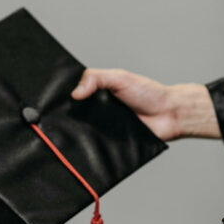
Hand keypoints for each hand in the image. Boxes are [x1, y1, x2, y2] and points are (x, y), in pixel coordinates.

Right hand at [71, 69, 220, 140]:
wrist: (169, 115)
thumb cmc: (149, 93)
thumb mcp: (120, 77)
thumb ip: (96, 78)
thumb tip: (75, 93)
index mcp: (98, 93)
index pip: (75, 95)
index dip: (66, 97)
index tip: (54, 99)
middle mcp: (98, 110)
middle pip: (76, 114)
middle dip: (69, 116)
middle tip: (60, 117)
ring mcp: (103, 127)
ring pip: (83, 131)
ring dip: (79, 131)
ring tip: (70, 132)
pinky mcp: (110, 143)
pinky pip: (97, 145)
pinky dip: (92, 145)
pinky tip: (86, 143)